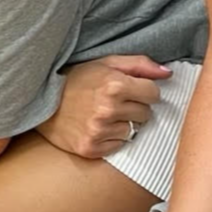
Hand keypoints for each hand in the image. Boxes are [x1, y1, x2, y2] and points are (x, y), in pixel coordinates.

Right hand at [36, 55, 169, 157]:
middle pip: (146, 114)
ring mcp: (99, 131)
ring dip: (124, 122)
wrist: (43, 102)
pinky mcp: (91, 149)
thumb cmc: (78, 79)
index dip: (145, 90)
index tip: (133, 89)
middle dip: (136, 106)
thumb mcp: (107, 62)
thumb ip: (140, 65)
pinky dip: (112, 137)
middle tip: (117, 101)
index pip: (153, 93)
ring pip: (133, 131)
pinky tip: (99, 126)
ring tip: (106, 113)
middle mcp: (108, 109)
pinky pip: (119, 145)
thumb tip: (168, 73)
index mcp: (114, 85)